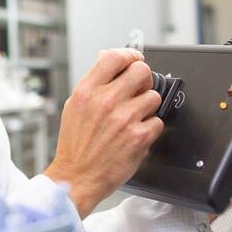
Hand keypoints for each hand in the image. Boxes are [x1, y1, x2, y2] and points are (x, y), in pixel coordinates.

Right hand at [44, 48, 163, 216]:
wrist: (77, 177)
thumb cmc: (75, 145)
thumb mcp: (74, 107)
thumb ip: (93, 82)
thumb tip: (106, 58)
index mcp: (87, 91)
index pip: (115, 57)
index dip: (129, 55)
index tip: (134, 59)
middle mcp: (106, 101)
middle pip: (141, 71)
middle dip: (143, 79)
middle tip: (138, 90)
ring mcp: (124, 118)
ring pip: (153, 97)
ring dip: (147, 106)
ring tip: (133, 118)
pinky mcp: (140, 136)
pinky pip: (157, 121)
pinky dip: (149, 128)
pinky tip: (134, 134)